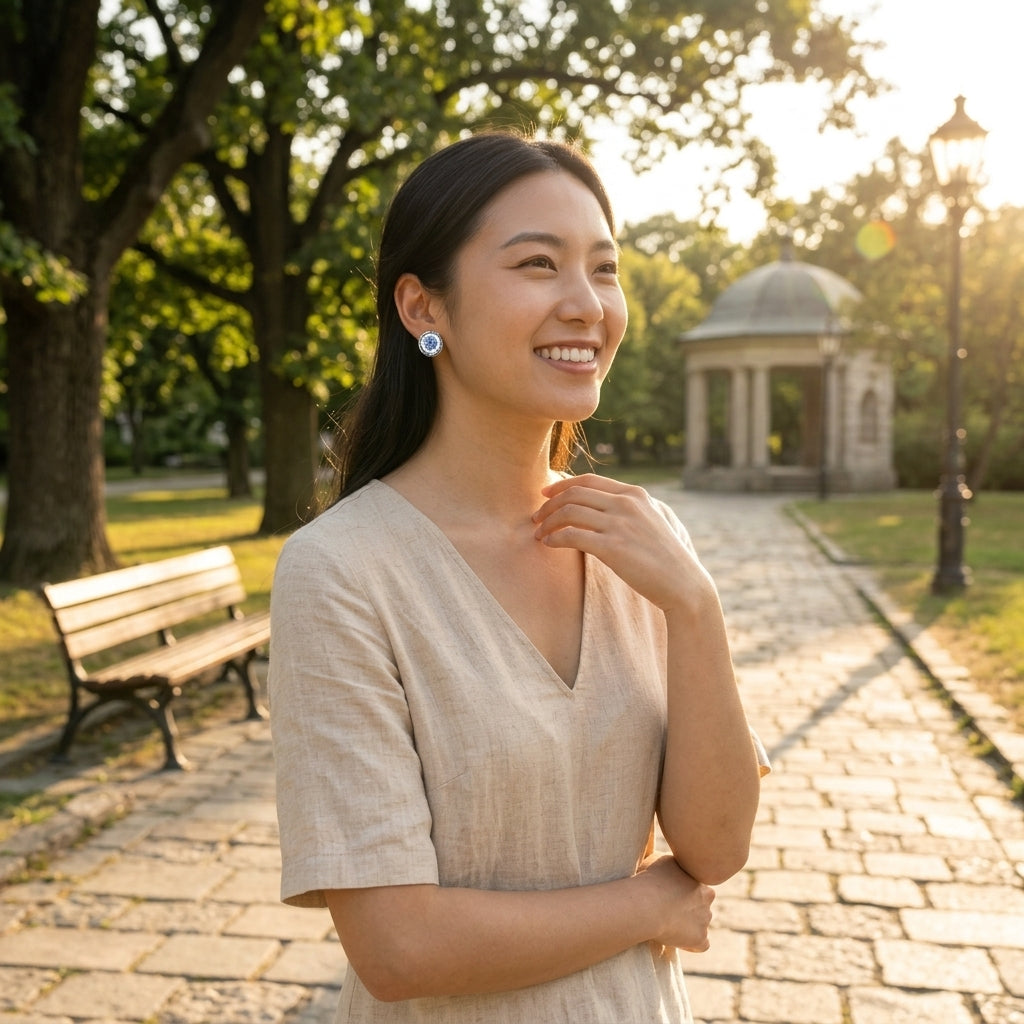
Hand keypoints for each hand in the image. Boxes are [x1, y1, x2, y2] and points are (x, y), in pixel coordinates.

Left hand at [532, 474, 714, 612]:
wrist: (683, 583)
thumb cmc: (664, 557)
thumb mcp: (650, 521)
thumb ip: (628, 510)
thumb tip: (598, 508)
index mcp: (635, 495)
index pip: (589, 480)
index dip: (562, 484)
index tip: (545, 494)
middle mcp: (626, 504)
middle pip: (574, 493)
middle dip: (548, 504)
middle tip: (535, 517)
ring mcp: (620, 524)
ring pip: (569, 512)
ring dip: (547, 522)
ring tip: (539, 534)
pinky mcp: (613, 548)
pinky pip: (572, 536)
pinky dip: (554, 538)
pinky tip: (549, 545)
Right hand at [636, 853, 714, 951]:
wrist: (646, 904)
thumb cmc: (647, 880)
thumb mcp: (658, 859)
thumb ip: (670, 862)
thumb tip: (669, 861)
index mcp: (698, 877)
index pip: (696, 885)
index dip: (682, 891)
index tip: (668, 894)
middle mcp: (707, 896)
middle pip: (702, 903)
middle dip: (690, 907)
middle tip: (670, 910)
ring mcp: (705, 918)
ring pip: (701, 923)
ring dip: (690, 925)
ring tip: (668, 924)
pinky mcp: (700, 938)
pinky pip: (701, 944)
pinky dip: (692, 944)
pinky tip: (677, 939)